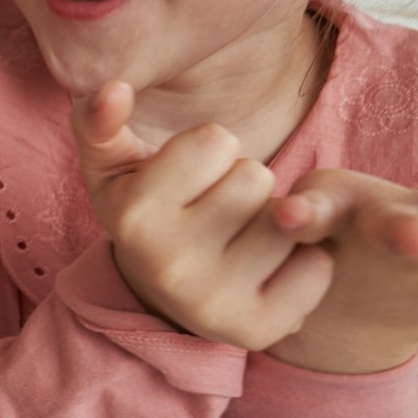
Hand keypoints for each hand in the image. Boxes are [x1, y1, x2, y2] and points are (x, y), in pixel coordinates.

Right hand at [73, 81, 333, 349]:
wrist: (157, 296)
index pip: (214, 140)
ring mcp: (214, 303)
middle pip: (254, 177)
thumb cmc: (144, 209)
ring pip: (290, 219)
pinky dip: (306, 262)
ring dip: (275, 220)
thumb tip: (114, 87)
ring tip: (242, 237)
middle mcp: (170, 265)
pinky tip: (270, 269)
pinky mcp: (257, 330)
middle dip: (243, 183)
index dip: (208, 151)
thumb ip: (100, 120)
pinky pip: (317, 266)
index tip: (189, 178)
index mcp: (134, 218)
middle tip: (218, 209)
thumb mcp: (111, 165)